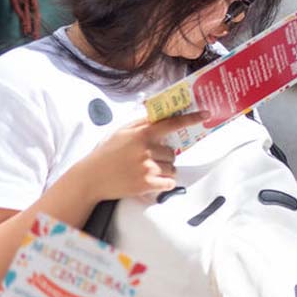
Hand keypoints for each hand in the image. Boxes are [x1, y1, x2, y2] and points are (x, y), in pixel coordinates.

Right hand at [63, 111, 208, 204]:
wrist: (90, 178)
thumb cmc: (106, 153)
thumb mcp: (122, 132)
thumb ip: (142, 122)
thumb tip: (160, 113)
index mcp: (141, 134)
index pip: (172, 123)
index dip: (191, 118)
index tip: (206, 114)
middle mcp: (146, 150)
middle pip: (172, 153)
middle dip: (164, 156)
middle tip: (146, 159)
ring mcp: (147, 168)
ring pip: (172, 168)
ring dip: (164, 170)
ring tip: (144, 170)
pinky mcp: (146, 184)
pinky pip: (169, 183)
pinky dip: (164, 183)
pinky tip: (150, 180)